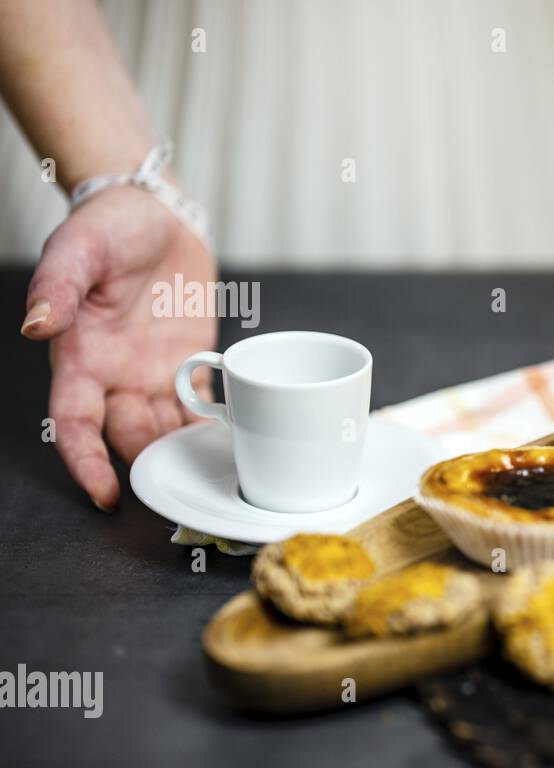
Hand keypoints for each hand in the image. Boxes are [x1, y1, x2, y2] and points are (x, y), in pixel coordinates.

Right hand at [21, 186, 217, 510]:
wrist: (156, 211)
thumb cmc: (110, 225)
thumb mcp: (80, 246)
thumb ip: (58, 285)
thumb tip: (36, 325)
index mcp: (81, 357)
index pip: (74, 425)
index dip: (86, 463)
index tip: (106, 494)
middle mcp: (116, 376)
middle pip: (128, 438)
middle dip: (152, 463)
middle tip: (185, 483)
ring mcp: (155, 374)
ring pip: (166, 432)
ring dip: (186, 453)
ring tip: (219, 470)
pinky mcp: (191, 365)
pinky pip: (202, 409)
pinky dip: (216, 428)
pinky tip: (241, 441)